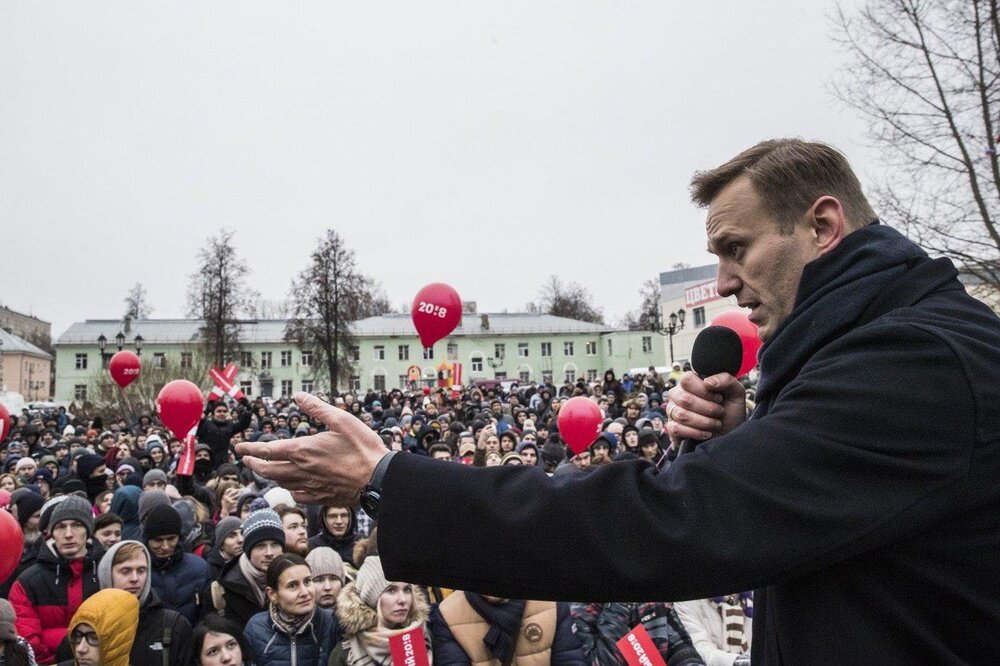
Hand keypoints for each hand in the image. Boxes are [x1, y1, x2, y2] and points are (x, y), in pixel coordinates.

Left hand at [235, 392, 387, 504]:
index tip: (240, 448)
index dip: (250, 449)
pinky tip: (292, 485)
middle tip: (247, 460)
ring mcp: (310, 486)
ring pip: (280, 483)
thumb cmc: (363, 448)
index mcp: (303, 450)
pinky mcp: (320, 497)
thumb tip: (299, 397)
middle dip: (254, 464)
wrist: (379, 479)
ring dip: (269, 475)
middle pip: (268, 470)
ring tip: (267, 470)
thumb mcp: (342, 420)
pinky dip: (288, 488)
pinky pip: (296, 494)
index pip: (267, 450)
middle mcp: (301, 470)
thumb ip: (318, 408)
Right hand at [665, 371, 745, 445]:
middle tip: (719, 412)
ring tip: (716, 424)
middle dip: (708, 409)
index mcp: (690, 383)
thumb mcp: (735, 393)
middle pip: (684, 399)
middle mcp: (678, 395)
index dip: (704, 391)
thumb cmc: (730, 413)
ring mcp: (673, 412)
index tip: (719, 398)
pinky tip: (706, 433)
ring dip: (704, 422)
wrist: (730, 436)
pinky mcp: (672, 428)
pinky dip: (696, 432)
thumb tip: (707, 381)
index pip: (687, 379)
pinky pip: (676, 429)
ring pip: (681, 415)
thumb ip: (726, 380)